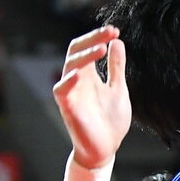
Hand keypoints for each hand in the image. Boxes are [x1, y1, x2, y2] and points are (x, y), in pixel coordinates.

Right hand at [52, 26, 130, 170]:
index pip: (87, 48)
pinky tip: (78, 74)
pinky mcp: (68, 109)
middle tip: (109, 33)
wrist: (106, 149)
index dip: (98, 37)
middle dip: (92, 40)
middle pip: (76, 51)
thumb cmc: (110, 121)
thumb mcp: (118, 89)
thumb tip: (117, 42)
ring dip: (84, 56)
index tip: (115, 31)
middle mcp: (77, 81)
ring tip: (101, 49)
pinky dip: (67, 82)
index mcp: (89, 75)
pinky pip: (61, 92)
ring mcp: (71, 93)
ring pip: (69, 66)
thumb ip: (116, 67)